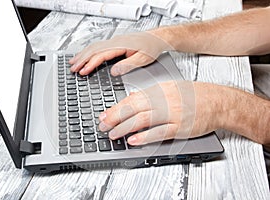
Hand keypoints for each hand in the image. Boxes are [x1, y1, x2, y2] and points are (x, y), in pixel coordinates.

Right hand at [69, 31, 170, 75]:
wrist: (157, 38)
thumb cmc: (152, 48)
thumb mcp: (143, 59)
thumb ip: (128, 65)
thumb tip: (114, 72)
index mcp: (120, 45)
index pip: (101, 55)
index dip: (90, 63)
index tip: (83, 71)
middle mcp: (115, 41)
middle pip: (93, 49)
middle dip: (81, 59)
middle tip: (72, 69)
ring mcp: (114, 41)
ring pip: (94, 47)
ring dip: (83, 55)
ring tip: (73, 63)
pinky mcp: (115, 43)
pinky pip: (98, 46)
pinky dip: (89, 51)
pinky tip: (85, 55)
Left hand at [98, 81, 223, 144]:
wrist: (217, 101)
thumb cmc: (193, 95)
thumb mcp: (169, 89)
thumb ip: (150, 95)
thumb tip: (131, 100)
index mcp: (159, 90)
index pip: (132, 99)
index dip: (116, 108)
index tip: (104, 115)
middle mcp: (164, 100)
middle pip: (134, 109)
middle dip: (115, 117)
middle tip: (102, 125)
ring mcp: (172, 114)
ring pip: (143, 120)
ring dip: (125, 127)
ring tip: (113, 134)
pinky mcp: (180, 127)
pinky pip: (159, 132)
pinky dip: (145, 137)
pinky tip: (133, 140)